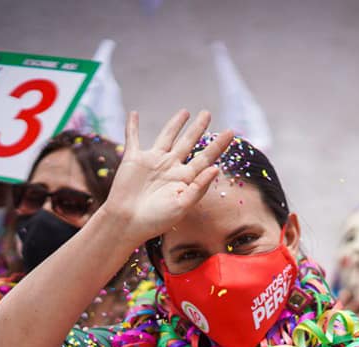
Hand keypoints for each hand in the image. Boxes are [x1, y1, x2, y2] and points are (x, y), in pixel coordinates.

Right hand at [98, 110, 233, 242]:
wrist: (128, 222)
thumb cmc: (157, 219)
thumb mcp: (183, 205)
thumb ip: (199, 187)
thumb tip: (216, 168)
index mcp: (185, 179)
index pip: (205, 157)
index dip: (218, 145)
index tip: (231, 132)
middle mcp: (171, 167)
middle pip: (188, 142)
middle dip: (198, 128)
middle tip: (208, 113)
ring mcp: (153, 162)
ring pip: (167, 137)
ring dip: (175, 124)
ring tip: (185, 112)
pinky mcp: (134, 160)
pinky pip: (133, 138)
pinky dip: (132, 126)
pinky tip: (134, 114)